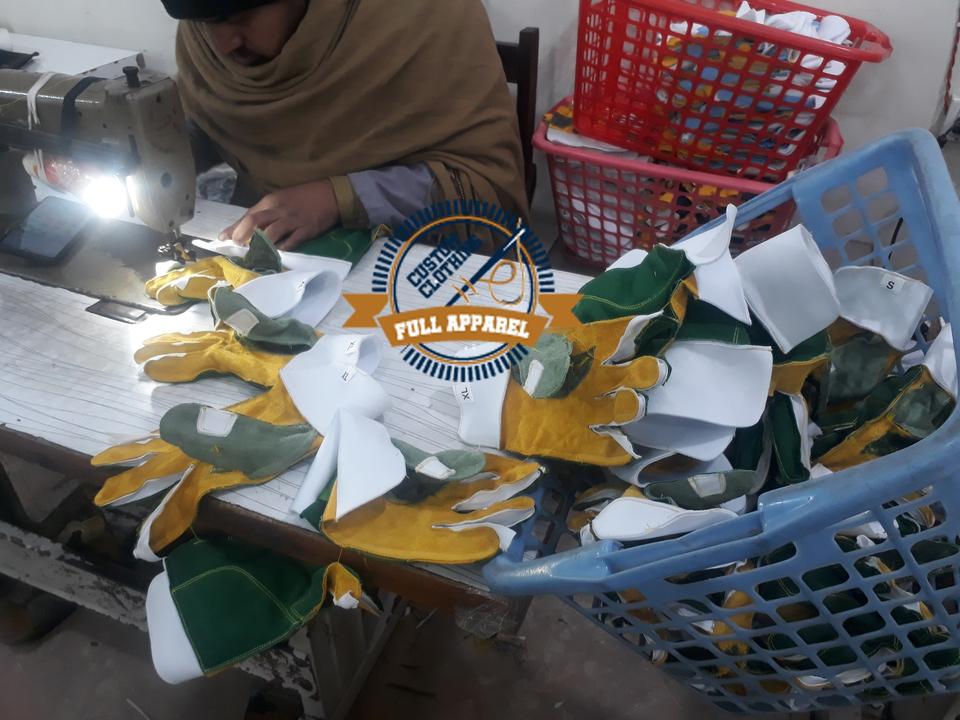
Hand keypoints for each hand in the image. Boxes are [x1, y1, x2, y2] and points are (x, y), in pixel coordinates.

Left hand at [221, 180, 339, 249]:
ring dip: (260, 244)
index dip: (234, 227)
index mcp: (271, 202)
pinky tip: (276, 255)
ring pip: (272, 232)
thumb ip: (264, 213)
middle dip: (243, 235)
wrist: (330, 194)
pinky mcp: (307, 229)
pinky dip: (283, 248)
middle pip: (255, 221)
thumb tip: (244, 230)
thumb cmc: (302, 198)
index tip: (223, 238)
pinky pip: (292, 241)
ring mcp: (293, 220)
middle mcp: (279, 210)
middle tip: (237, 247)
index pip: (248, 215)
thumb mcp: (280, 200)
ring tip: (253, 255)